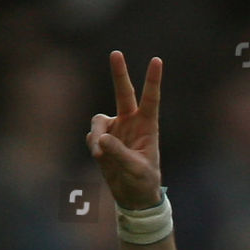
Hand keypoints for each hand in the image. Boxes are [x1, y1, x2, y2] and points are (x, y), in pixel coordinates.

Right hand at [88, 51, 162, 209]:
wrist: (132, 197)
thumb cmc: (142, 181)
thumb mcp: (135, 169)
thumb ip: (119, 152)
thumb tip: (101, 139)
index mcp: (147, 126)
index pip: (150, 99)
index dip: (153, 80)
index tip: (157, 60)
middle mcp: (130, 122)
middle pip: (123, 93)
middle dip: (119, 73)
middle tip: (115, 53)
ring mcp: (115, 130)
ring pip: (99, 121)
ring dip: (96, 134)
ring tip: (99, 153)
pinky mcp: (101, 140)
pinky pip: (92, 136)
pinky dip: (92, 144)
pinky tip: (98, 157)